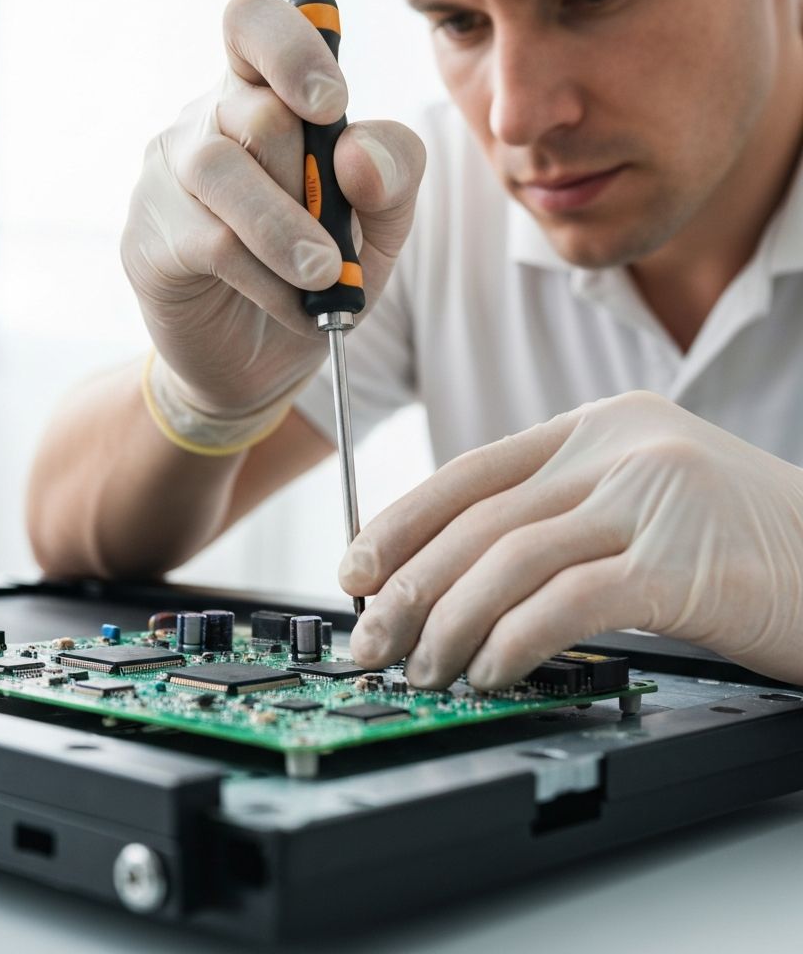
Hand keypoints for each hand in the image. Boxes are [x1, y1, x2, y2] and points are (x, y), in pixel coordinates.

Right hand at [121, 0, 425, 418]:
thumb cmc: (314, 280)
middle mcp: (205, 125)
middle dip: (310, 185)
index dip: (291, 48)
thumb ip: (392, 180)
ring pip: (222, 170)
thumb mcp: (379, 234)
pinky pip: (210, 242)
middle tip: (336, 246)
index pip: (252, 26)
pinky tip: (290, 305)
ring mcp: (167, 179)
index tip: (331, 104)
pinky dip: (264, 278)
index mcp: (261, 101)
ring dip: (286, 230)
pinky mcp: (147, 239)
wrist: (260, 364)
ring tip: (323, 277)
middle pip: (257, 113)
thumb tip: (355, 150)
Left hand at [342, 391, 802, 688]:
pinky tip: (492, 673)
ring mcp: (650, 497)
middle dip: (410, 586)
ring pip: (509, 560)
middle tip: (372, 639)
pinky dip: (513, 642)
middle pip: (478, 519)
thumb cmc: (744, 547)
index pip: (470, 471)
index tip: (356, 570)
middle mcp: (618, 447)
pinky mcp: (680, 560)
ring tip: (426, 670)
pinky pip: (565, 602)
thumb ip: (558, 516)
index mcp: (598, 427)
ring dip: (451, 624)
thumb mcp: (640, 502)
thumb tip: (454, 572)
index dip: (400, 524)